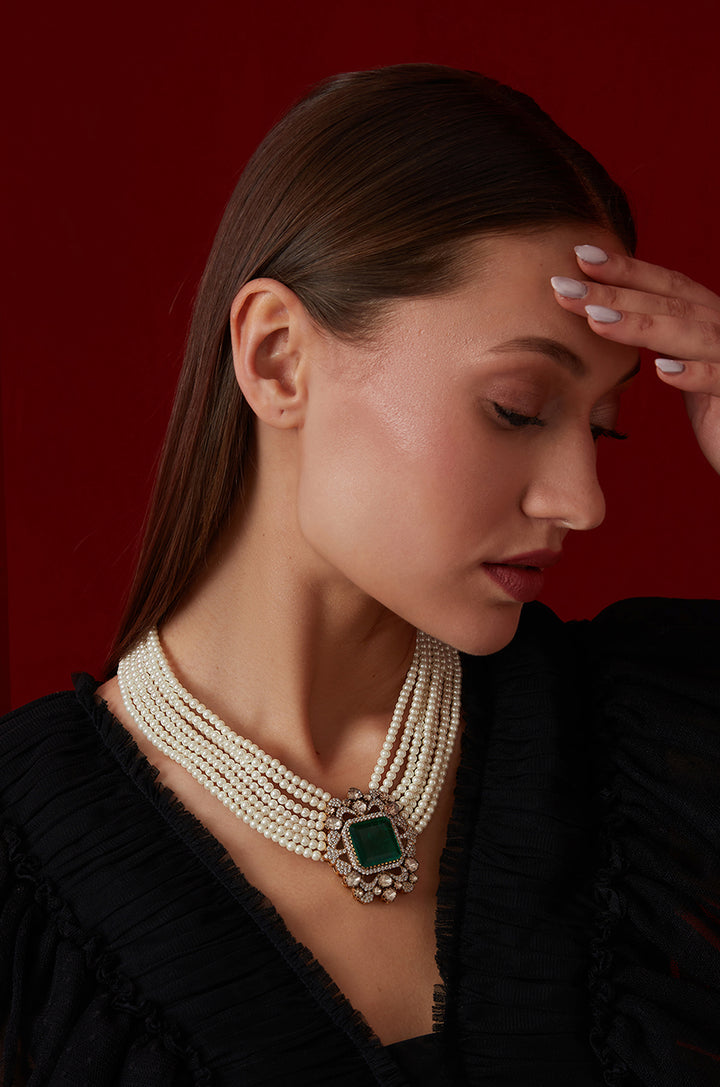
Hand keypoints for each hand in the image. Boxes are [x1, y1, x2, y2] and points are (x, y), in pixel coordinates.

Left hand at [550, 244, 719, 473]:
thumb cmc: (715, 404)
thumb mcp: (683, 362)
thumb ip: (659, 335)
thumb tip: (604, 314)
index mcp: (707, 318)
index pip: (664, 285)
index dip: (625, 269)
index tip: (579, 256)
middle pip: (668, 304)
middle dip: (613, 293)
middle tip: (564, 287)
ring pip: (690, 335)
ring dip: (641, 326)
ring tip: (595, 320)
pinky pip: (719, 379)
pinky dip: (693, 374)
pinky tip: (663, 372)